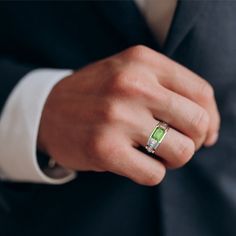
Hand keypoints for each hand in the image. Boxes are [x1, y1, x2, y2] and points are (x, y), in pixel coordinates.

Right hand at [38, 45, 219, 185]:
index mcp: (142, 61)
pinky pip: (154, 174)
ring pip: (181, 152)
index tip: (205, 133)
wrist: (47, 109)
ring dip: (174, 158)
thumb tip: (210, 129)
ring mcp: (117, 117)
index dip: (211, 118)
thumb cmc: (98, 94)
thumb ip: (172, 91)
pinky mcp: (104, 148)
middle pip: (197, 122)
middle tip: (176, 143)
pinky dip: (151, 172)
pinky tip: (135, 162)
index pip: (201, 93)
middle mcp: (132, 85)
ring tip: (154, 152)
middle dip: (194, 140)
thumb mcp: (131, 74)